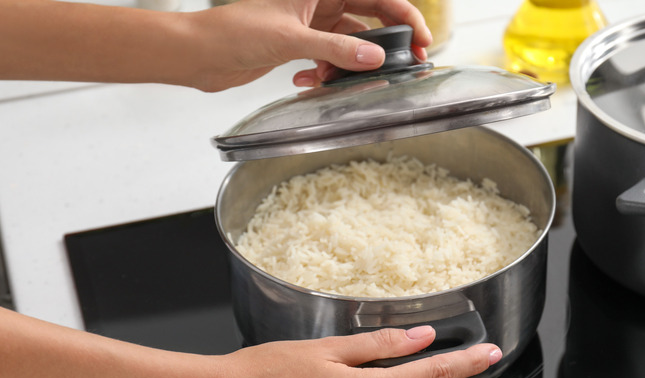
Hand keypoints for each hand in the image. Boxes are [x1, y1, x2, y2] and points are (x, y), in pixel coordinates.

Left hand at [0, 0, 431, 90]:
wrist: (199, 55)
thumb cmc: (232, 31)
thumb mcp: (291, 39)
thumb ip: (336, 48)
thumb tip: (375, 57)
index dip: (404, 16)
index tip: (421, 41)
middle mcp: (319, 3)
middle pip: (368, 18)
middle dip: (383, 45)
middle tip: (402, 67)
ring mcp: (310, 24)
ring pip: (349, 43)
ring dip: (347, 64)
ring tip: (339, 78)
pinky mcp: (300, 46)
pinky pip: (329, 59)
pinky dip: (324, 72)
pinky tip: (306, 80)